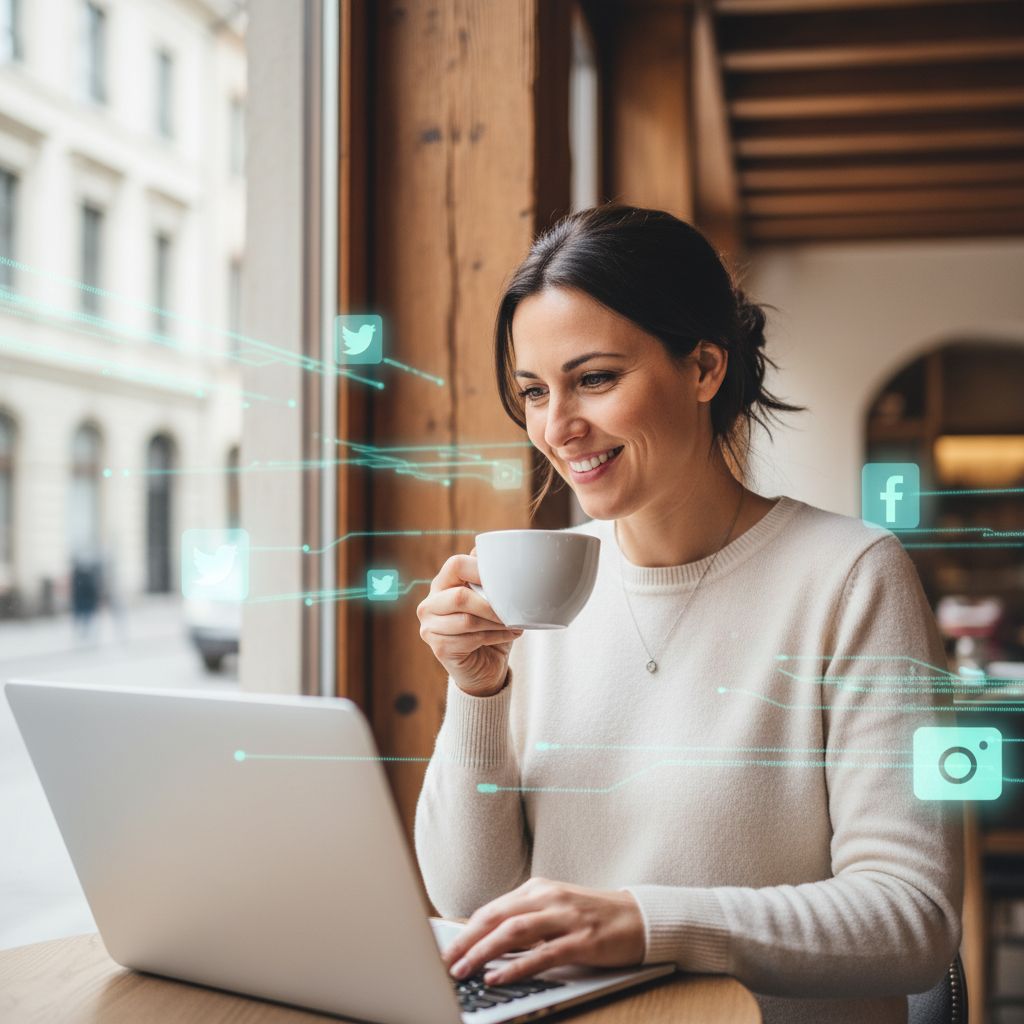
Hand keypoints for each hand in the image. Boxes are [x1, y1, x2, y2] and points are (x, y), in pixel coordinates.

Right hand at [417, 548, 522, 696]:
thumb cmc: (488, 627)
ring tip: (514, 624)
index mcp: (442, 584)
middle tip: (513, 611)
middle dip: (492, 605)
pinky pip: (471, 639)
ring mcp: (430, 627)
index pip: (456, 564)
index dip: (481, 569)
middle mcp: (430, 603)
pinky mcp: (438, 648)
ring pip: (468, 620)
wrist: (484, 666)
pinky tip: (507, 635)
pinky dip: (495, 636)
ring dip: (497, 623)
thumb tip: (500, 552)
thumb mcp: (490, 598)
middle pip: (460, 596)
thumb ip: (489, 577)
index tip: (505, 580)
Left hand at [441, 877, 645, 985]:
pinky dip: (516, 967)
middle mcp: (549, 897)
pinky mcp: (582, 940)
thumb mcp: (555, 908)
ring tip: (464, 970)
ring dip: (484, 951)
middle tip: (446, 962)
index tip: (445, 950)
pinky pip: (542, 954)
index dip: (465, 931)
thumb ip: (525, 919)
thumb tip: (487, 942)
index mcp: (538, 888)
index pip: (492, 909)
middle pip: (497, 917)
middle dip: (466, 941)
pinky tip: (499, 977)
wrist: (639, 917)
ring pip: (514, 931)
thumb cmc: (593, 915)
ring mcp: (565, 917)